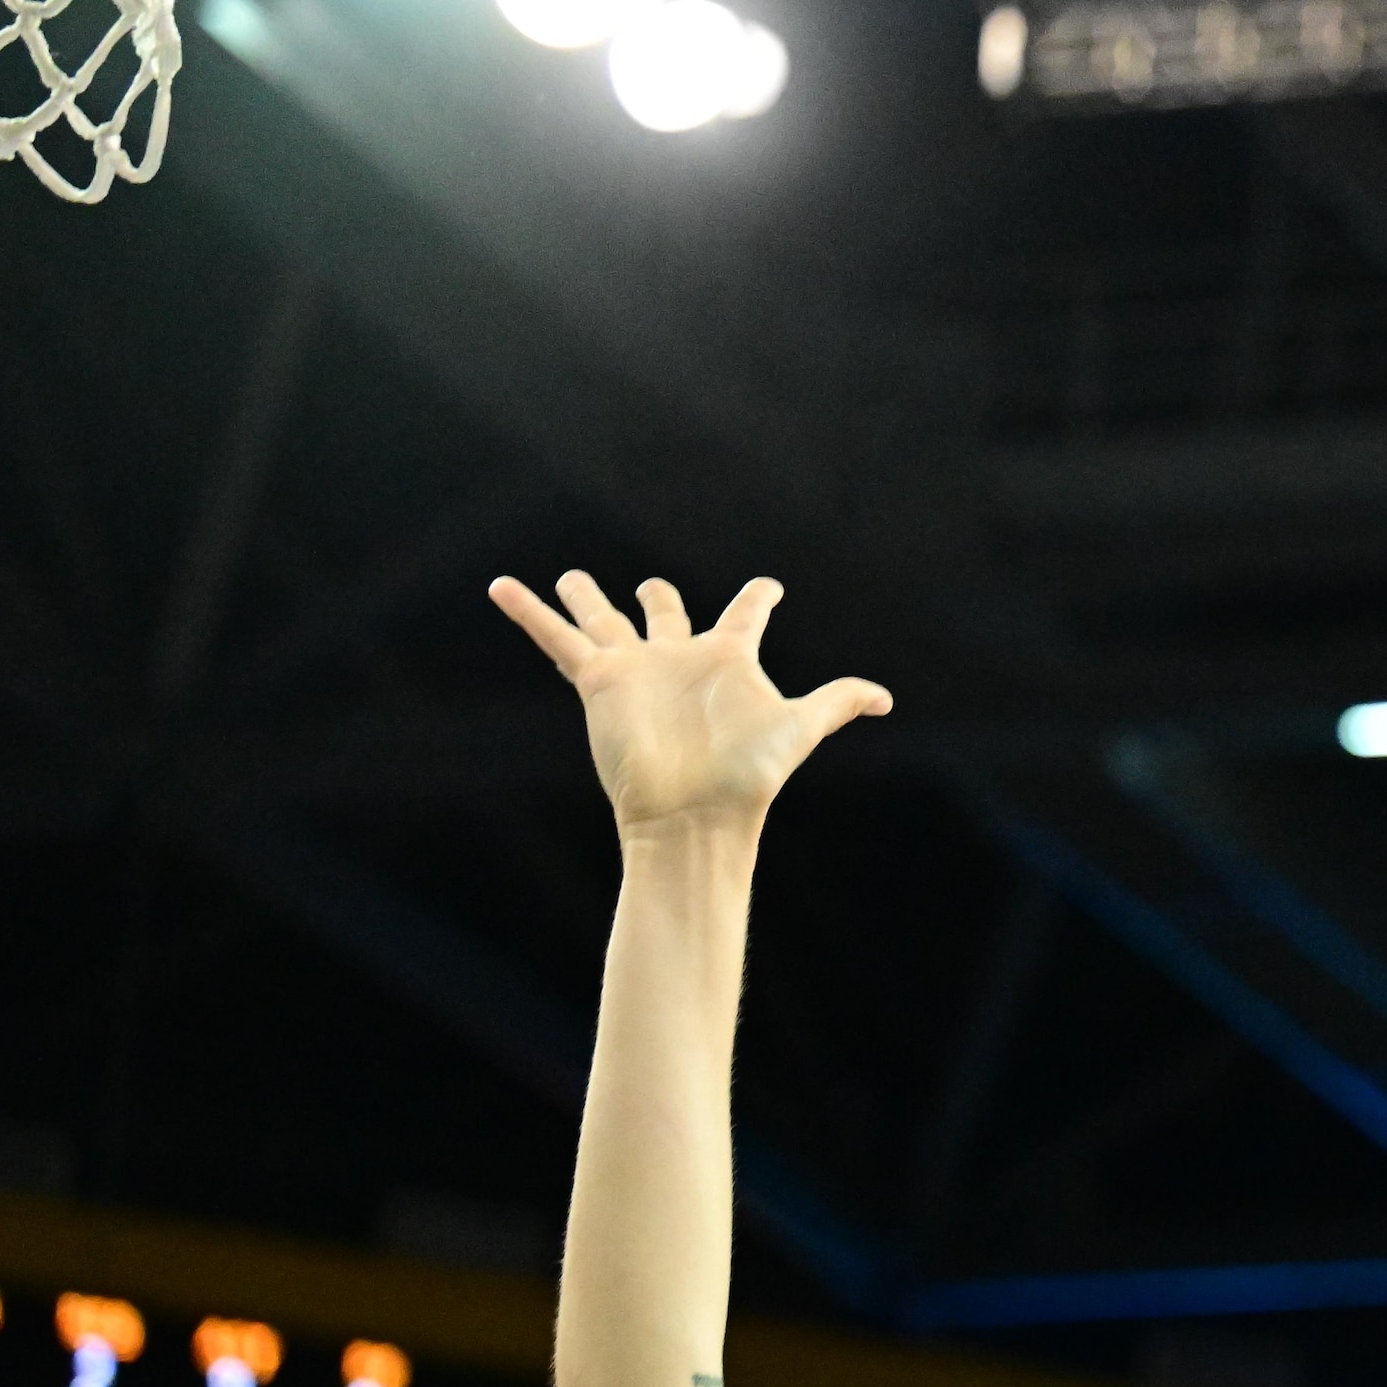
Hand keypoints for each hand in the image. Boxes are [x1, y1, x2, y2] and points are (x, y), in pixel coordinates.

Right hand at [485, 572, 891, 841]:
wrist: (692, 810)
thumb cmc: (747, 772)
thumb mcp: (798, 727)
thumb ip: (837, 703)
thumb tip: (886, 699)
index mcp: (726, 660)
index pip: (745, 617)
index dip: (757, 599)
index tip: (768, 587)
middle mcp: (679, 659)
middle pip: (664, 613)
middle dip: (657, 597)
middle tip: (651, 587)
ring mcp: (636, 668)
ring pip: (603, 619)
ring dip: (586, 597)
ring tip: (570, 576)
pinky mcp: (598, 681)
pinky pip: (556, 638)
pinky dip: (527, 611)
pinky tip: (500, 585)